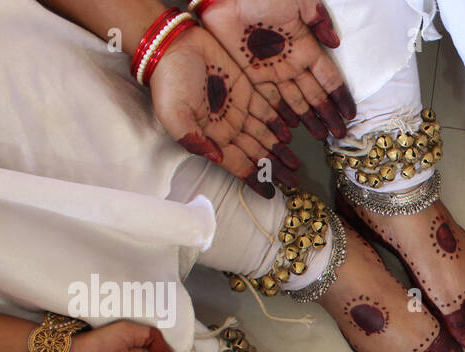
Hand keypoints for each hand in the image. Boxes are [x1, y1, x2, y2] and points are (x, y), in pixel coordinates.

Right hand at [151, 23, 300, 194]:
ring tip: (296, 164)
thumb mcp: (174, 113)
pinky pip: (267, 111)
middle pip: (256, 153)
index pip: (238, 164)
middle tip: (295, 182)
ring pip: (264, 135)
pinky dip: (279, 123)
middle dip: (275, 169)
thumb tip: (216, 158)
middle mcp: (227, 127)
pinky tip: (291, 135)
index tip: (271, 193)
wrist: (171, 45)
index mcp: (211, 137)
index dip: (255, 179)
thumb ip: (193, 138)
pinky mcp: (245, 89)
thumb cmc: (168, 80)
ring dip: (280, 150)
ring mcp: (237, 109)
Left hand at [194, 0, 354, 138]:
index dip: (340, 96)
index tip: (350, 113)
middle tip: (339, 134)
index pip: (329, 78)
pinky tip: (291, 129)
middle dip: (328, 115)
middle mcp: (291, 63)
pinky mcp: (252, 76)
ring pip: (295, 102)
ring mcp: (272, 71)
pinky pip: (270, 101)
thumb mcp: (298, 0)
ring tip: (320, 137)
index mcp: (305, 47)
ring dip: (308, 120)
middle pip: (315, 96)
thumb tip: (335, 43)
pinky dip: (281, 116)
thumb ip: (319, 19)